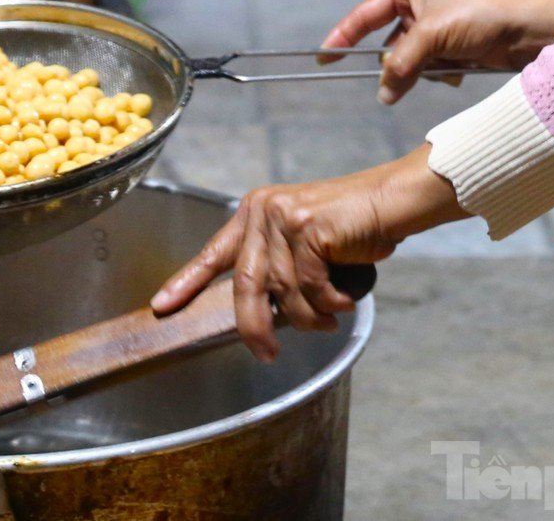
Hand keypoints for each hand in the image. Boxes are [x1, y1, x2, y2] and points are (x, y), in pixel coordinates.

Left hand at [151, 145, 465, 360]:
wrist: (391, 200)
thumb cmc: (353, 225)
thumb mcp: (305, 240)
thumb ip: (279, 266)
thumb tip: (263, 315)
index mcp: (254, 211)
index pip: (214, 253)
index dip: (186, 281)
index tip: (162, 306)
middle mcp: (263, 211)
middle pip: (246, 285)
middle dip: (255, 327)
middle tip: (267, 354)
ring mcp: (284, 217)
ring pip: (284, 292)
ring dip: (310, 316)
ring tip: (330, 318)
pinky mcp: (308, 228)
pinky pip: (310, 287)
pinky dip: (328, 304)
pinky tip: (344, 303)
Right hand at [320, 0, 553, 103]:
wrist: (528, 30)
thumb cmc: (480, 16)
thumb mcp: (432, 37)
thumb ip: (400, 65)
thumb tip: (383, 94)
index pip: (365, 14)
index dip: (343, 36)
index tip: (322, 58)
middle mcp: (420, 3)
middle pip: (389, 44)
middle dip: (398, 63)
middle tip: (400, 79)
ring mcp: (437, 27)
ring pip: (410, 61)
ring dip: (423, 70)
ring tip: (446, 66)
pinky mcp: (453, 47)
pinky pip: (430, 68)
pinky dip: (441, 74)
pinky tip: (461, 70)